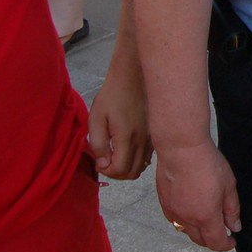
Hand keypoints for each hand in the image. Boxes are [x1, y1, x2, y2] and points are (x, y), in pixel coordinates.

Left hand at [87, 55, 153, 179]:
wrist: (133, 78)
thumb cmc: (112, 96)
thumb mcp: (96, 118)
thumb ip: (98, 143)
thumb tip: (102, 163)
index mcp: (126, 138)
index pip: (119, 170)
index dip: (106, 171)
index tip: (98, 161)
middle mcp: (142, 141)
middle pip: (132, 173)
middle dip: (116, 173)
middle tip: (105, 161)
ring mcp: (151, 139)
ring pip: (142, 167)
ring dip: (127, 168)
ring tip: (115, 156)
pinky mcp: (154, 135)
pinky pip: (148, 158)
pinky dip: (137, 161)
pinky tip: (127, 150)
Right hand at [155, 141, 240, 251]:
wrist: (181, 148)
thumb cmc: (207, 163)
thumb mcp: (228, 186)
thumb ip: (232, 210)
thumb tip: (234, 227)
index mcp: (206, 217)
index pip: (216, 243)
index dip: (226, 245)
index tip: (231, 241)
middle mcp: (187, 218)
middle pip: (200, 240)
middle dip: (212, 240)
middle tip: (221, 231)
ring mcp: (173, 211)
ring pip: (185, 231)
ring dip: (197, 231)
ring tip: (206, 219)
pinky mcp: (164, 202)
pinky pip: (175, 219)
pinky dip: (184, 220)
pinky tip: (190, 209)